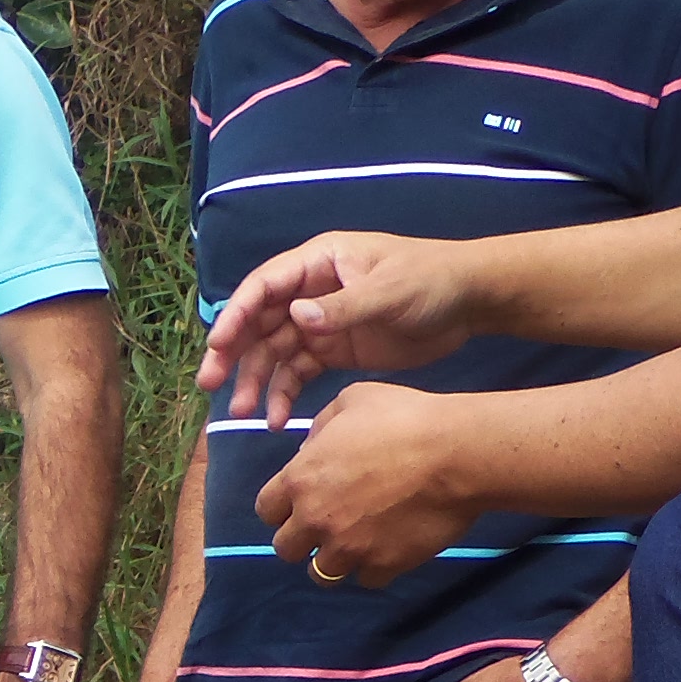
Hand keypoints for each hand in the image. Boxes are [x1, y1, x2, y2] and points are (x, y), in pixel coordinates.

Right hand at [197, 229, 478, 419]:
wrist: (469, 301)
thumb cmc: (430, 280)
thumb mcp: (389, 291)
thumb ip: (343, 307)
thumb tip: (296, 317)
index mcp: (318, 263)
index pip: (264, 286)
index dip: (236, 314)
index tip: (218, 345)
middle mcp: (310, 291)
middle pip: (259, 322)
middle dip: (233, 353)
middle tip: (211, 383)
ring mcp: (320, 322)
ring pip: (274, 352)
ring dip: (256, 380)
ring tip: (244, 413)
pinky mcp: (334, 350)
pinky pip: (298, 373)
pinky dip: (285, 394)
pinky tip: (276, 418)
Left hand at [252, 380, 477, 588]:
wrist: (456, 454)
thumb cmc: (405, 418)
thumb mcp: (352, 401)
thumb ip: (322, 427)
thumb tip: (310, 448)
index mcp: (300, 479)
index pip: (266, 510)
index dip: (281, 507)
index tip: (300, 503)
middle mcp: (316, 519)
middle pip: (286, 549)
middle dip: (303, 539)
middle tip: (328, 525)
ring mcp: (348, 547)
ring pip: (321, 574)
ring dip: (334, 559)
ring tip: (355, 543)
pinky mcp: (383, 565)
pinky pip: (366, 580)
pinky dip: (373, 568)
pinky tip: (386, 549)